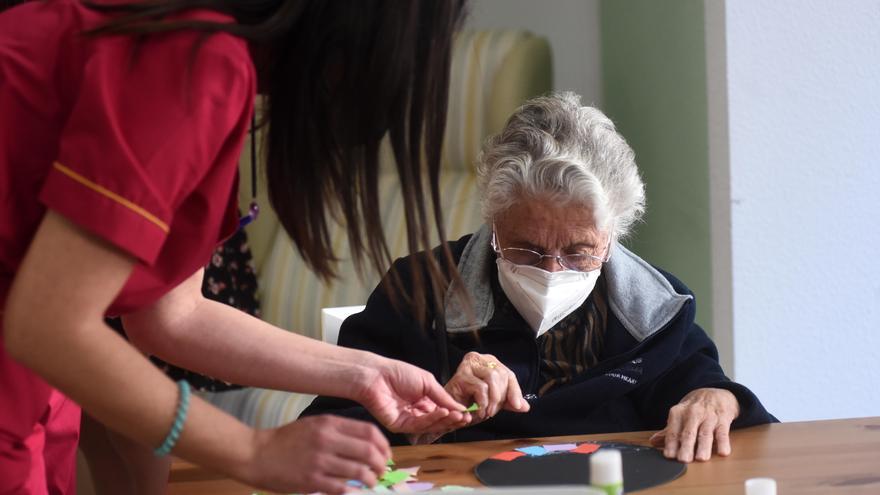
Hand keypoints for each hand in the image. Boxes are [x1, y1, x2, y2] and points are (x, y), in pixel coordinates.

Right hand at [246, 415, 389, 494]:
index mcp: (329, 424)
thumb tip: (367, 444)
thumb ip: (339, 431)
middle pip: (369, 451)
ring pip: (360, 471)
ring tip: (371, 482)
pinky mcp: (311, 480)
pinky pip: (342, 488)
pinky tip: (355, 491)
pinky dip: (354, 491)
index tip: (386, 454)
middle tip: (382, 471)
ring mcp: (320, 461)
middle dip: (382, 464)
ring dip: (371, 480)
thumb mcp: (314, 425)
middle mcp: (327, 440)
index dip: (384, 445)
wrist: (256, 453)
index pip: (369, 432)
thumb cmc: (286, 440)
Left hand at [355, 356, 471, 433]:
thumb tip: (460, 408)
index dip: (455, 413)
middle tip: (464, 418)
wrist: (376, 374)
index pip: (442, 412)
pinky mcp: (399, 426)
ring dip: (445, 420)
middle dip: (452, 420)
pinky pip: (418, 425)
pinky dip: (432, 419)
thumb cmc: (397, 373)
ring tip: (456, 414)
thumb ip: (443, 397)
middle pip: (438, 421)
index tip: (467, 414)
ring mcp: (408, 420)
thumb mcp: (427, 382)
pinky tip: (442, 412)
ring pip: (430, 425)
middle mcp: (416, 412)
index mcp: (423, 401)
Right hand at [444, 352, 529, 422]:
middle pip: (501, 374)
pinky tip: (479, 410)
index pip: (509, 374)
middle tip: (493, 411)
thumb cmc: (468, 402)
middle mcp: (479, 359)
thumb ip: (508, 402)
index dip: (515, 391)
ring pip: (492, 378)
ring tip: (487, 412)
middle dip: (501, 397)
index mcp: (489, 362)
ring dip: (492, 400)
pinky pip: (480, 387)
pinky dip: (483, 402)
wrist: (449, 411)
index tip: (518, 406)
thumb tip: (525, 406)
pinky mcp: (461, 375)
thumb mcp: (493, 402)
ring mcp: (468, 365)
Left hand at [649, 387, 739, 461]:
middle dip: (685, 446)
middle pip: (688, 433)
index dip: (670, 443)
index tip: (669, 455)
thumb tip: (653, 442)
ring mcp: (709, 416)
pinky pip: (723, 433)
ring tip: (701, 458)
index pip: (673, 431)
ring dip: (703, 446)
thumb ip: (669, 431)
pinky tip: (723, 452)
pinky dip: (723, 443)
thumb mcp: (679, 414)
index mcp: (678, 412)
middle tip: (683, 460)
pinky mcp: (723, 419)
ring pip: (705, 433)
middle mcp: (693, 413)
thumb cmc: (695, 408)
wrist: (716, 393)